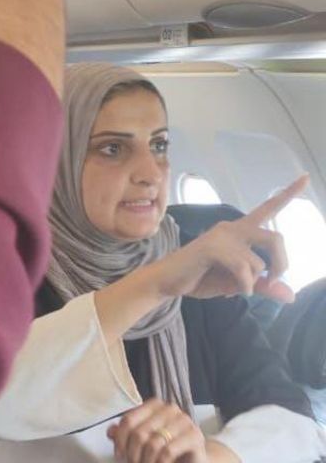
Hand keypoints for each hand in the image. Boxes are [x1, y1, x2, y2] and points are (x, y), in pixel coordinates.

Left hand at [108, 399, 206, 462]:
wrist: (194, 459)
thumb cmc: (166, 449)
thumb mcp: (143, 441)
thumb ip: (125, 434)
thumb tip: (110, 431)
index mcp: (155, 405)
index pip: (128, 420)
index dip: (120, 440)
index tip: (119, 455)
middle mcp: (170, 409)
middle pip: (139, 432)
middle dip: (132, 453)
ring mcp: (184, 421)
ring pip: (153, 442)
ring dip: (145, 460)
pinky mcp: (195, 436)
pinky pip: (168, 451)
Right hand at [152, 175, 308, 302]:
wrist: (167, 282)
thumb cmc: (201, 278)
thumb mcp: (239, 284)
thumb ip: (264, 286)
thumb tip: (291, 295)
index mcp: (240, 231)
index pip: (267, 209)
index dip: (288, 194)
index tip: (306, 177)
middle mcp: (232, 228)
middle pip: (275, 238)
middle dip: (282, 263)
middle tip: (274, 281)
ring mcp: (222, 236)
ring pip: (260, 263)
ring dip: (252, 282)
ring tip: (236, 287)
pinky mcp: (212, 247)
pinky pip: (244, 270)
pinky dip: (243, 286)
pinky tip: (230, 291)